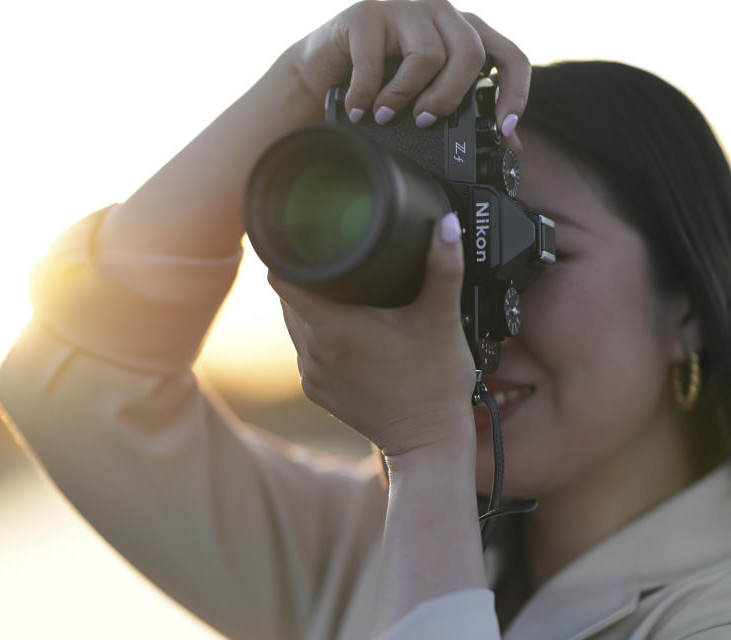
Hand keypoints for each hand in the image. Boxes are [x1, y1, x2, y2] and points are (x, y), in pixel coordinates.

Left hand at [269, 215, 475, 456]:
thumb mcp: (442, 320)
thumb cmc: (435, 383)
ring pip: (295, 323)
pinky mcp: (317, 392)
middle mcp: (312, 350)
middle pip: (288, 297)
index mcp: (333, 327)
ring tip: (343, 291)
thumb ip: (444, 268)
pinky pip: (307, 351)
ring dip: (312, 306)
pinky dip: (321, 336)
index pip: (282, 277)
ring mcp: (311, 374)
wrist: (428, 443)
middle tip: (336, 260)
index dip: (288, 252)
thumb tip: (448, 224)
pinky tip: (350, 331)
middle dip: (307, 277)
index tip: (305, 237)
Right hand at [287, 0, 529, 148]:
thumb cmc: (381, 83)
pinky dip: (367, 95)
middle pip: (470, 53)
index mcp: (464, 32)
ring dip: (404, 97)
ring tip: (386, 116)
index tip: (503, 129)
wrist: (322, 68)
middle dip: (449, 98)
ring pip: (427, 54)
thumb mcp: (428, 98)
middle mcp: (440, 13)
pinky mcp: (366, 14)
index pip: (509, 55)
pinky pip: (375, 61)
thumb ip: (467, 114)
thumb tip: (510, 144)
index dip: (515, 93)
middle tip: (426, 121)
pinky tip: (360, 111)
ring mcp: (404, 8)